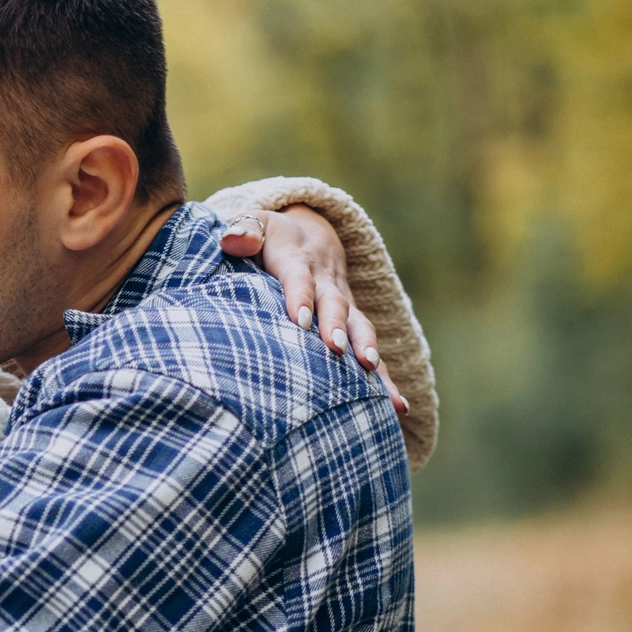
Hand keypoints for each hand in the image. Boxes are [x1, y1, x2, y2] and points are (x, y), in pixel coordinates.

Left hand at [222, 205, 407, 413]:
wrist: (312, 234)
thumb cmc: (272, 237)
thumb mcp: (256, 224)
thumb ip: (244, 232)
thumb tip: (234, 240)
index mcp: (299, 262)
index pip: (298, 279)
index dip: (299, 297)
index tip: (298, 320)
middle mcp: (328, 284)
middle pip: (335, 304)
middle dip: (338, 327)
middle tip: (337, 349)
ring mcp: (344, 306)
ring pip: (361, 328)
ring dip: (367, 350)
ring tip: (371, 374)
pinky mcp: (353, 326)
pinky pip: (370, 351)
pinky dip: (385, 378)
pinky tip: (397, 407)